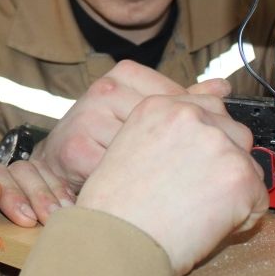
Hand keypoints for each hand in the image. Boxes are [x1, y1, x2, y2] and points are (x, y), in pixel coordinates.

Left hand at [0, 159, 74, 229]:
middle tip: (51, 218)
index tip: (27, 219)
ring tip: (64, 216)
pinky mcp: (39, 215)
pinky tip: (73, 214)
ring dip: (55, 193)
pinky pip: (55, 193)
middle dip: (38, 192)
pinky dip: (66, 199)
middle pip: (20, 172)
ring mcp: (18, 203)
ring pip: (40, 176)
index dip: (12, 192)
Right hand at [32, 60, 230, 193]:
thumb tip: (223, 88)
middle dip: (183, 155)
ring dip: (164, 177)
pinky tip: (141, 199)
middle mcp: (105, 91)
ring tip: (167, 192)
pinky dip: (136, 192)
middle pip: (166, 125)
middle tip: (191, 177)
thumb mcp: (141, 116)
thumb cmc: (102, 142)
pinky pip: (124, 176)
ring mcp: (89, 118)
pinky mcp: (78, 151)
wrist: (51, 169)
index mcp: (124, 76)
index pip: (179, 99)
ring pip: (148, 153)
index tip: (199, 151)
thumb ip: (181, 101)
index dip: (194, 129)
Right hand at [77, 93, 267, 275]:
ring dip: (232, 188)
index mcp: (159, 106)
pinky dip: (241, 218)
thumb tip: (213, 107)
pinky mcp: (238, 175)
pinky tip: (207, 224)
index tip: (197, 162)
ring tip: (197, 210)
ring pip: (248, 165)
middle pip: (233, 131)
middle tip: (195, 191)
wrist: (115, 242)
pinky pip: (258, 199)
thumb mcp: (129, 151)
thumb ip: (168, 132)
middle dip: (223, 162)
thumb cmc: (115, 208)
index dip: (205, 141)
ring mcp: (216, 143)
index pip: (207, 107)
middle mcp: (189, 116)